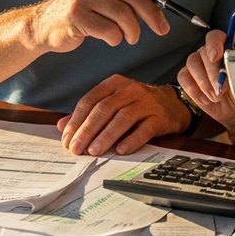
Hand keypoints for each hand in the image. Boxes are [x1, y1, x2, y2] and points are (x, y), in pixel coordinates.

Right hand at [28, 0, 174, 53]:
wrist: (45, 25)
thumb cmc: (82, 9)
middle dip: (153, 14)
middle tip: (163, 29)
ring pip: (123, 14)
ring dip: (134, 31)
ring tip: (132, 37)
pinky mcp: (75, 16)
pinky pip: (109, 30)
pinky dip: (117, 38)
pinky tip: (112, 39)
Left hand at [56, 74, 187, 155]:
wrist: (172, 104)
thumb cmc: (136, 105)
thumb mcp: (112, 103)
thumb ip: (88, 114)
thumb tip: (62, 127)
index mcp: (114, 84)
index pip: (90, 100)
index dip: (76, 121)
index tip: (67, 139)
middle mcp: (129, 89)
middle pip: (104, 109)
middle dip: (88, 130)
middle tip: (77, 148)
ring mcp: (146, 102)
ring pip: (123, 118)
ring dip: (106, 136)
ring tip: (94, 151)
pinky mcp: (159, 116)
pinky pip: (145, 128)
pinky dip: (132, 139)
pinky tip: (121, 150)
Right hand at [177, 29, 234, 127]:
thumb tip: (231, 65)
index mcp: (226, 47)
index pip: (215, 36)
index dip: (214, 44)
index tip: (216, 57)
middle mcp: (210, 53)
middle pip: (202, 52)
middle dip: (212, 72)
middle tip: (221, 87)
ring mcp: (197, 65)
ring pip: (191, 64)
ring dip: (204, 83)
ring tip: (217, 96)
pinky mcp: (189, 78)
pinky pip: (183, 78)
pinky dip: (194, 90)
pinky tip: (206, 99)